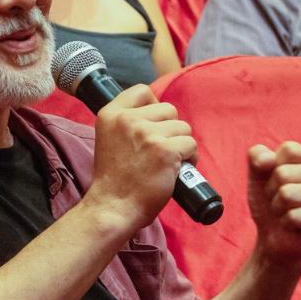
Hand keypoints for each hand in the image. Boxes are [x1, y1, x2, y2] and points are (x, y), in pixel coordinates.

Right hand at [87, 85, 196, 231]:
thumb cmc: (115, 179)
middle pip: (168, 109)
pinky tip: (176, 170)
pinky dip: (190, 158)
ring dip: (181, 144)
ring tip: (169, 162)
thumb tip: (158, 113)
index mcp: (110, 114)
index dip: (154, 106)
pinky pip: (191, 145)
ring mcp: (147, 134)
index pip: (142, 91)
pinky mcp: (165, 151)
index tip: (154, 124)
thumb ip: (127, 123)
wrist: (113, 208)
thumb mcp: (109, 139)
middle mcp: (127, 120)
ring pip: (183, 127)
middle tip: (161, 150)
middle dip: (171, 129)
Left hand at [247, 142, 300, 267]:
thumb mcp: (256, 175)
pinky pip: (294, 216)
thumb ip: (256, 156)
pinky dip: (286, 223)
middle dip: (272, 191)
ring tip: (286, 212)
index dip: (271, 167)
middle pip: (283, 173)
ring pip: (287, 194)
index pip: (289, 149)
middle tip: (280, 201)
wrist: (273, 237)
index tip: (275, 181)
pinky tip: (294, 226)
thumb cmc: (269, 202)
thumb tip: (267, 159)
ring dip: (278, 208)